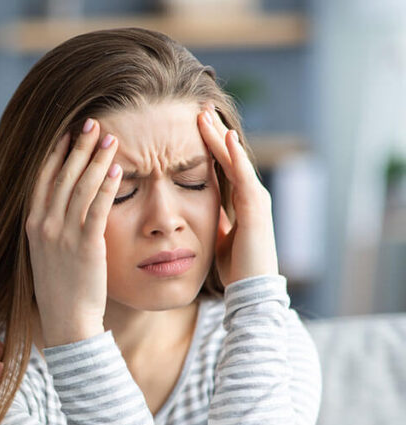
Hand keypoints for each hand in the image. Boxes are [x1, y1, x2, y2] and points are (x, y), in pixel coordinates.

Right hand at [25, 118, 121, 346]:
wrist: (66, 321)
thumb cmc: (61, 288)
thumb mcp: (47, 252)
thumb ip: (51, 226)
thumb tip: (60, 205)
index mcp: (32, 224)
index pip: (42, 178)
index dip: (55, 152)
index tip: (67, 131)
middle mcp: (43, 225)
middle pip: (62, 175)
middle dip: (78, 146)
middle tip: (93, 122)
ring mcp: (62, 235)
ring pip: (81, 186)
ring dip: (96, 158)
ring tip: (111, 137)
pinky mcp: (85, 246)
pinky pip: (98, 208)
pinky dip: (108, 185)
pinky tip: (119, 168)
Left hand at [197, 108, 279, 285]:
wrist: (250, 291)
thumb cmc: (235, 268)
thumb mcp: (217, 237)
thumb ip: (212, 220)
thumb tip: (197, 210)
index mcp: (241, 201)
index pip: (222, 165)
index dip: (208, 145)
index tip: (192, 125)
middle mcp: (251, 195)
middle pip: (229, 156)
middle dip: (213, 132)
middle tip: (199, 108)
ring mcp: (256, 200)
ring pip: (235, 161)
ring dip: (221, 137)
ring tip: (206, 115)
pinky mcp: (255, 209)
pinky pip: (243, 177)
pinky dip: (235, 157)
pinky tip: (226, 139)